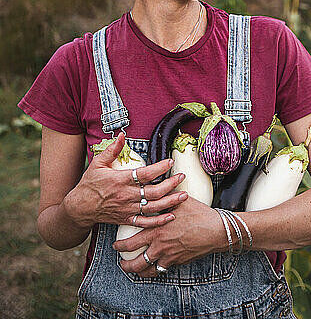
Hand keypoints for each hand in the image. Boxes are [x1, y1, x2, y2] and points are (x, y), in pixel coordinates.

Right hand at [63, 133, 187, 228]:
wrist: (79, 208)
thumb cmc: (89, 184)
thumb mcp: (98, 163)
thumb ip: (112, 149)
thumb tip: (122, 134)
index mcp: (120, 180)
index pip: (145, 174)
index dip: (160, 167)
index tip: (170, 161)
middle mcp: (125, 195)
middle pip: (153, 191)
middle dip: (171, 184)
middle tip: (182, 177)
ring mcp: (127, 209)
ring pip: (153, 207)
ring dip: (170, 202)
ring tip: (184, 195)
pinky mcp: (126, 220)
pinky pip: (145, 223)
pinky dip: (159, 221)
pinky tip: (171, 216)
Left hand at [113, 195, 227, 276]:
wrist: (215, 230)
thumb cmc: (198, 213)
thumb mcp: (179, 201)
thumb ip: (165, 197)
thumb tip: (157, 186)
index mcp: (156, 229)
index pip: (131, 241)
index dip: (120, 245)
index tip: (115, 244)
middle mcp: (159, 245)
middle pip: (134, 260)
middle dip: (124, 263)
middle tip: (120, 260)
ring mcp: (168, 256)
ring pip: (146, 270)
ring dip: (137, 271)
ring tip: (132, 269)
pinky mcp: (177, 262)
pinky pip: (160, 271)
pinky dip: (153, 271)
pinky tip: (151, 268)